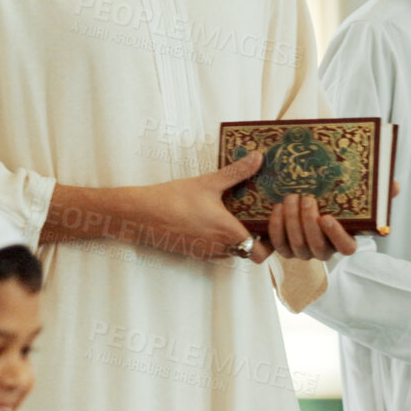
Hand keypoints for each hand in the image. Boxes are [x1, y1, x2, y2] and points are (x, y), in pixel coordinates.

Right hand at [118, 152, 264, 259]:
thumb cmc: (173, 200)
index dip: (270, 243)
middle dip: (254, 236)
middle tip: (255, 216)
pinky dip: (218, 239)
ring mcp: (205, 253)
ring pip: (231, 251)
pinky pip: (213, 250)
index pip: (262, 253)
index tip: (269, 224)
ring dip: (235, 237)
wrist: (139, 215)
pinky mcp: (192, 252)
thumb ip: (237, 172)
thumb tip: (258, 157)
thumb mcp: (208, 182)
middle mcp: (220, 249)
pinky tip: (211, 219)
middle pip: (248, 251)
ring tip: (234, 215)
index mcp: (229, 233)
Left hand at [264, 193, 357, 261]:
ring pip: (297, 244)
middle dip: (309, 221)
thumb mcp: (348, 198)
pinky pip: (279, 244)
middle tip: (306, 199)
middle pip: (317, 245)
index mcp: (344, 242)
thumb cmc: (332, 203)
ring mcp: (304, 252)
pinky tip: (278, 208)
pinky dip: (277, 226)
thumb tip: (385, 182)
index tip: (327, 217)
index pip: (346, 247)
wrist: (304, 208)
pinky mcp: (285, 250)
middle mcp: (324, 251)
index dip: (336, 235)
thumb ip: (363, 194)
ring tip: (291, 198)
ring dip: (292, 220)